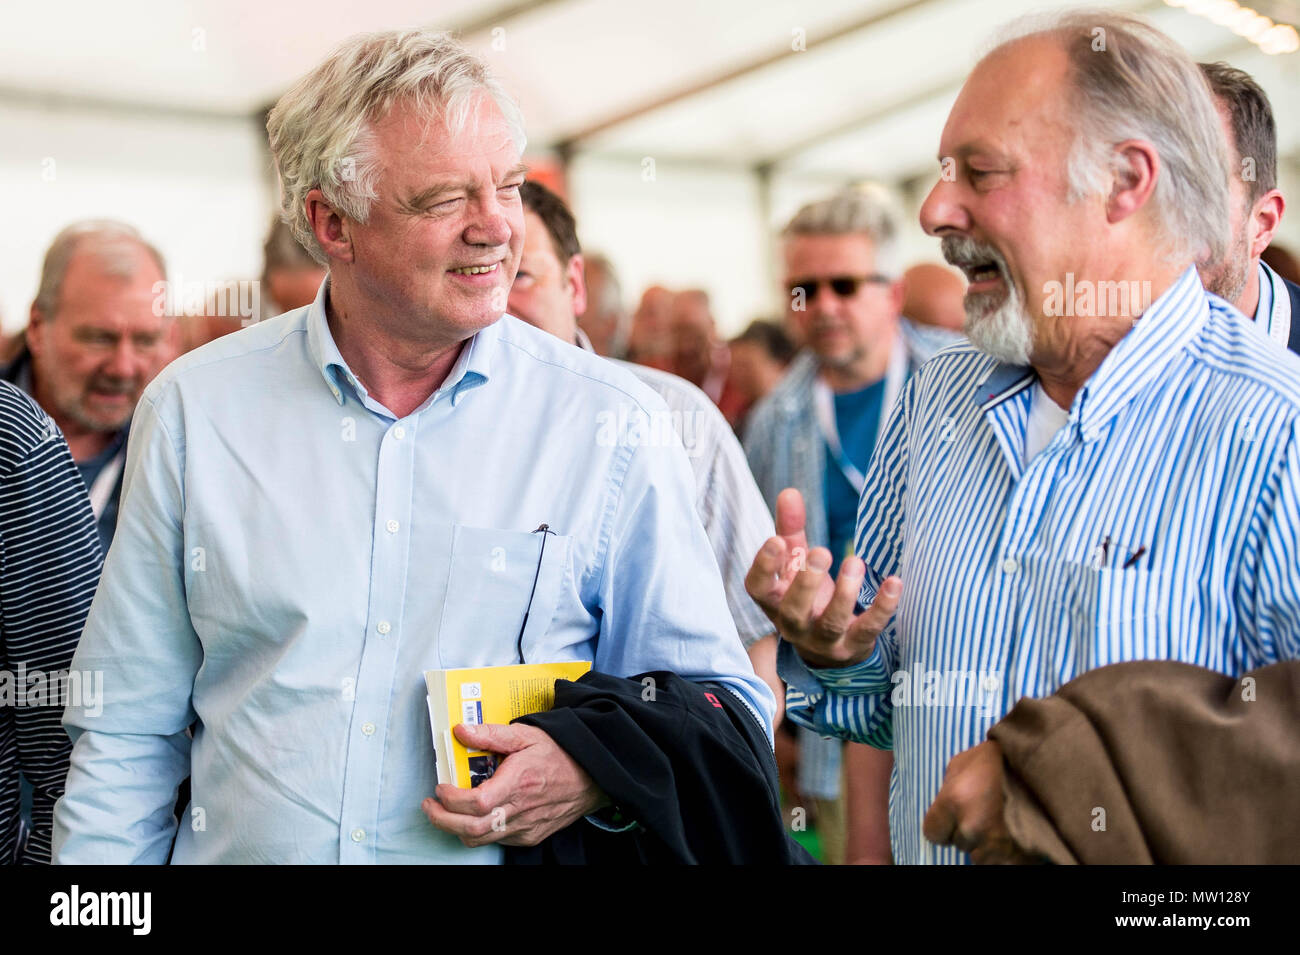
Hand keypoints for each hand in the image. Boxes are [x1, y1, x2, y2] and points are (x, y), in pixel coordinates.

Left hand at [422, 722, 607, 847]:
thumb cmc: (561, 754)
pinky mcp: (530, 836)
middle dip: (442, 820)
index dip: (451, 800)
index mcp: (519, 783)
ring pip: (481, 839)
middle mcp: (521, 810)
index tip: (440, 787)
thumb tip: (461, 731)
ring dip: (456, 828)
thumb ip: (492, 734)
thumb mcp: (527, 734)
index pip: (476, 803)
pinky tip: (476, 815)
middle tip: (430, 806)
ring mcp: (526, 827)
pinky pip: (497, 839)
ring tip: (446, 811)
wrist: (593, 777)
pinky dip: (479, 831)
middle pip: (471, 829)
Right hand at [744, 487, 901, 667]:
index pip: (758, 588)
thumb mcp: (795, 565)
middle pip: (793, 610)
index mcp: (774, 601)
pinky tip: (894, 582)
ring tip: (854, 562)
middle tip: (821, 551)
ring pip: (830, 622)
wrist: (828, 650)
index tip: (777, 540)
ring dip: (843, 593)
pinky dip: (883, 607)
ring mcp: (825, 639)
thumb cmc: (807, 597)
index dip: (764, 566)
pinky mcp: (855, 644)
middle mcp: (795, 624)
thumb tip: (789, 492)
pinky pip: (869, 629)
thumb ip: (791, 529)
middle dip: (805, 582)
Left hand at [922, 740, 1040, 863]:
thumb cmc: (1002, 758)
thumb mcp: (964, 761)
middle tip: (988, 812)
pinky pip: (1005, 863)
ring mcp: (998, 845)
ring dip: (990, 845)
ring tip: (1003, 823)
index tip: (956, 816)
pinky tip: (1015, 835)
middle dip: (971, 831)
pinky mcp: (1022, 857)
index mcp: (954, 801)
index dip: (944, 825)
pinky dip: (1010, 854)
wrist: (1048, 763)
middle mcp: (972, 827)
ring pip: (982, 857)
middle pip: (961, 844)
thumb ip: (948, 786)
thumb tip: (944, 801)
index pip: (933, 833)